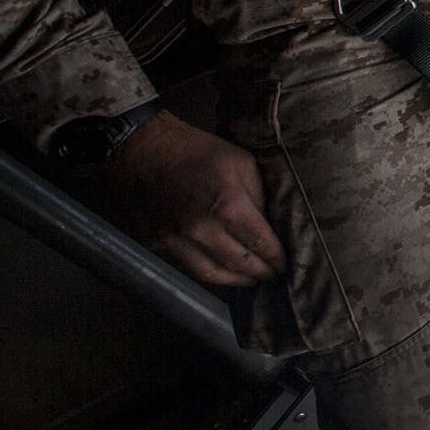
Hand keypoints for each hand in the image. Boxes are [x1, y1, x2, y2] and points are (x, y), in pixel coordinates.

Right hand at [97, 113, 283, 288]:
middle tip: (274, 275)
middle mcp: (203, 230)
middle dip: (261, 272)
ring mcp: (177, 239)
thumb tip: (271, 222)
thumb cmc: (196, 150)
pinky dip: (209, 274)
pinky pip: (188, 267)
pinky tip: (222, 272)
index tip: (287, 263)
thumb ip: (259, 195)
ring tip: (251, 280)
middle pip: (240, 264)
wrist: (142, 147)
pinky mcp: (158, 242)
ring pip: (212, 274)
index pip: (261, 243)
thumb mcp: (241, 162)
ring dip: (236, 281)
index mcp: (229, 206)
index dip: (277, 257)